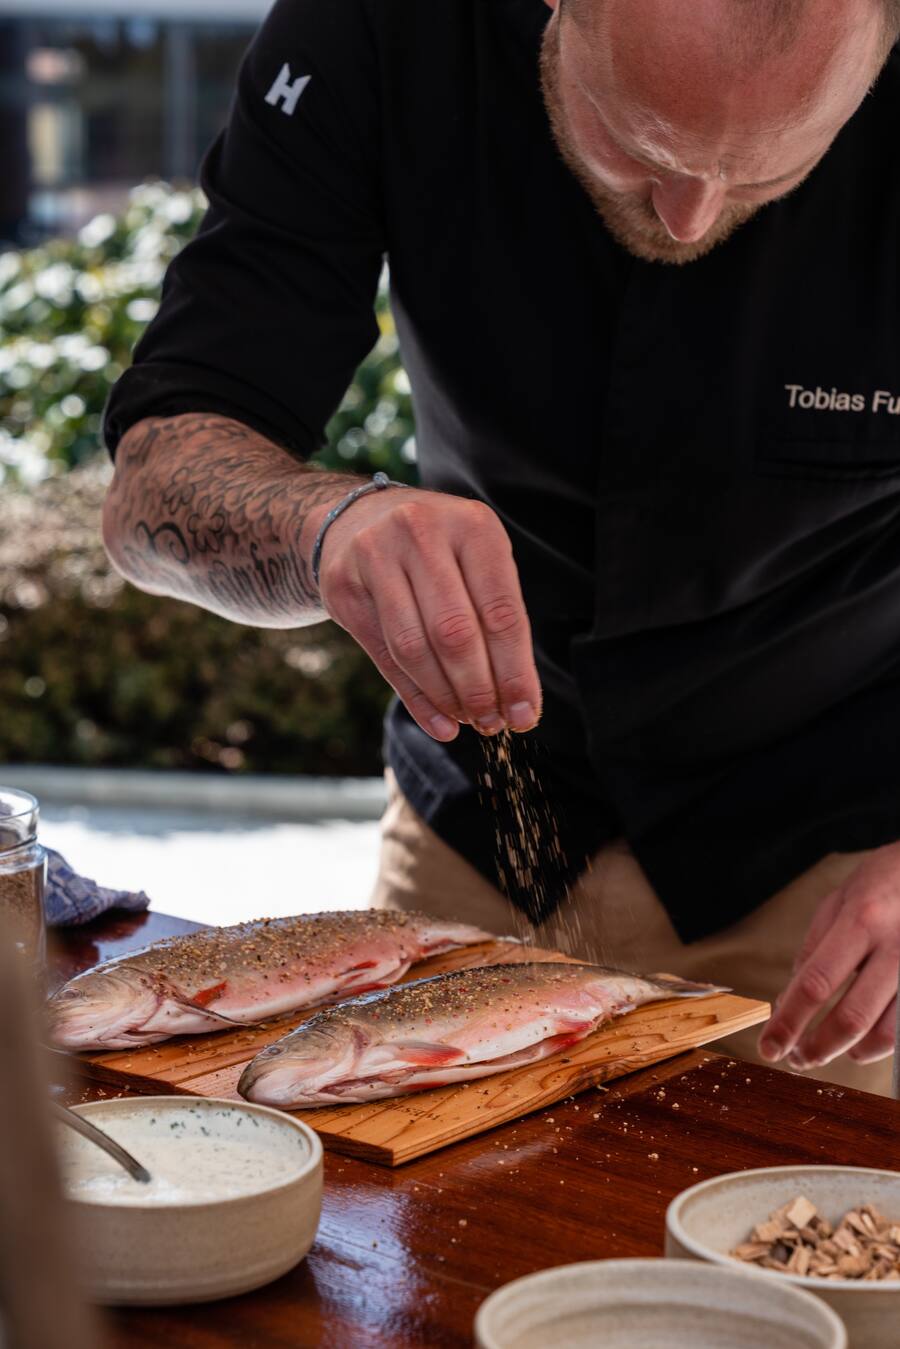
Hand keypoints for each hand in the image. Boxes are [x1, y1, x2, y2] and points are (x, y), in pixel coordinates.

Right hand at [315, 485, 541, 741]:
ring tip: (467, 720)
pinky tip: (439, 722)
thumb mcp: (477, 562)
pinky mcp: (344, 585)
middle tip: (492, 722)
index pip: (501, 612)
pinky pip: (385, 656)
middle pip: (455, 633)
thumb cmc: (439, 551)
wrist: (359, 520)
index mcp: (473, 526)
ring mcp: (377, 555)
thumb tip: (517, 701)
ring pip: (414, 648)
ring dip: (446, 697)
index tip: (525, 714)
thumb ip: (497, 620)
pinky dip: (416, 698)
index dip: (514, 672)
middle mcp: (422, 532)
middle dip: (478, 689)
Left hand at [758, 843, 899, 1070]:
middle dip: (818, 1048)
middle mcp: (894, 947)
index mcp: (861, 921)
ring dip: (851, 1052)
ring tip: (829, 1050)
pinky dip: (880, 1043)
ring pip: (886, 1033)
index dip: (789, 1022)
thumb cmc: (881, 883)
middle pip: (852, 1017)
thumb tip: (786, 1002)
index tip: (770, 1047)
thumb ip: (813, 952)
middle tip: (798, 1060)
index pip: (815, 983)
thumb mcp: (838, 903)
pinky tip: (863, 1039)